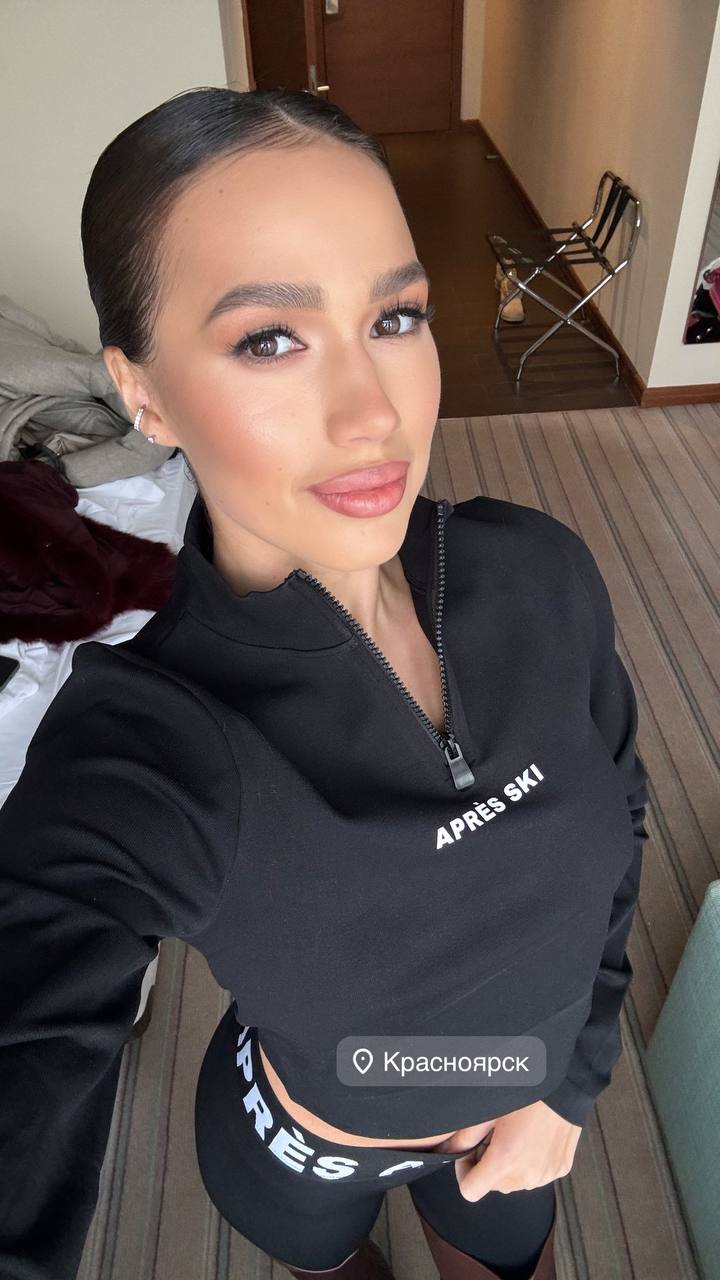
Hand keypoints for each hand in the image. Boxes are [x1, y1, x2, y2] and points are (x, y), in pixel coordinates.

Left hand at [434, 1102, 581, 1200]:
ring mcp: (546, 1175)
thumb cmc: (527, 1092)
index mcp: (504, 1161)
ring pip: (515, 1183)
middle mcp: (526, 1175)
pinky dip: (529, 1163)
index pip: (470, 1192)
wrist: (566, 1084)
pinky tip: (531, 1138)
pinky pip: (536, 1175)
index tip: (469, 1154)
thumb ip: (465, 1135)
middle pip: (493, 1186)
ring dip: (508, 1167)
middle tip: (491, 1137)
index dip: (463, 1173)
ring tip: (513, 1135)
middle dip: (487, 1166)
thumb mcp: (489, 1108)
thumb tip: (445, 1149)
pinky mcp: (560, 1169)